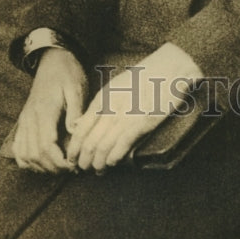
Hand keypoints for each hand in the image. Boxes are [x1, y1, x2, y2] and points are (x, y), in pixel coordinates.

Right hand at [12, 48, 88, 173]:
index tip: (73, 165)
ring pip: (24, 154)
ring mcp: (24, 120)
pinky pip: (18, 148)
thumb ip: (75, 110)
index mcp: (44, 110)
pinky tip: (41, 162)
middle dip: (52, 167)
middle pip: (34, 154)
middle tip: (70, 168)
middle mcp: (30, 118)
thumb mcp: (76, 87)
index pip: (46, 145)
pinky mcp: (23, 121)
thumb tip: (74, 132)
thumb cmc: (67, 72)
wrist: (53, 58)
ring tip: (58, 167)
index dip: (59, 161)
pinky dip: (27, 161)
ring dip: (40, 167)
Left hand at [66, 42, 202, 171]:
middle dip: (84, 160)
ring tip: (97, 170)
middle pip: (90, 142)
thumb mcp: (115, 87)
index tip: (72, 158)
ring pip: (103, 147)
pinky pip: (122, 145)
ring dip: (98, 163)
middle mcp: (111, 108)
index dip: (74, 148)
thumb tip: (80, 124)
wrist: (167, 69)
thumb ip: (99, 107)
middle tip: (82, 168)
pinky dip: (114, 158)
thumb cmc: (142, 78)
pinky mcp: (143, 123)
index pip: (81, 129)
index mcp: (103, 98)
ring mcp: (126, 116)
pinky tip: (112, 163)